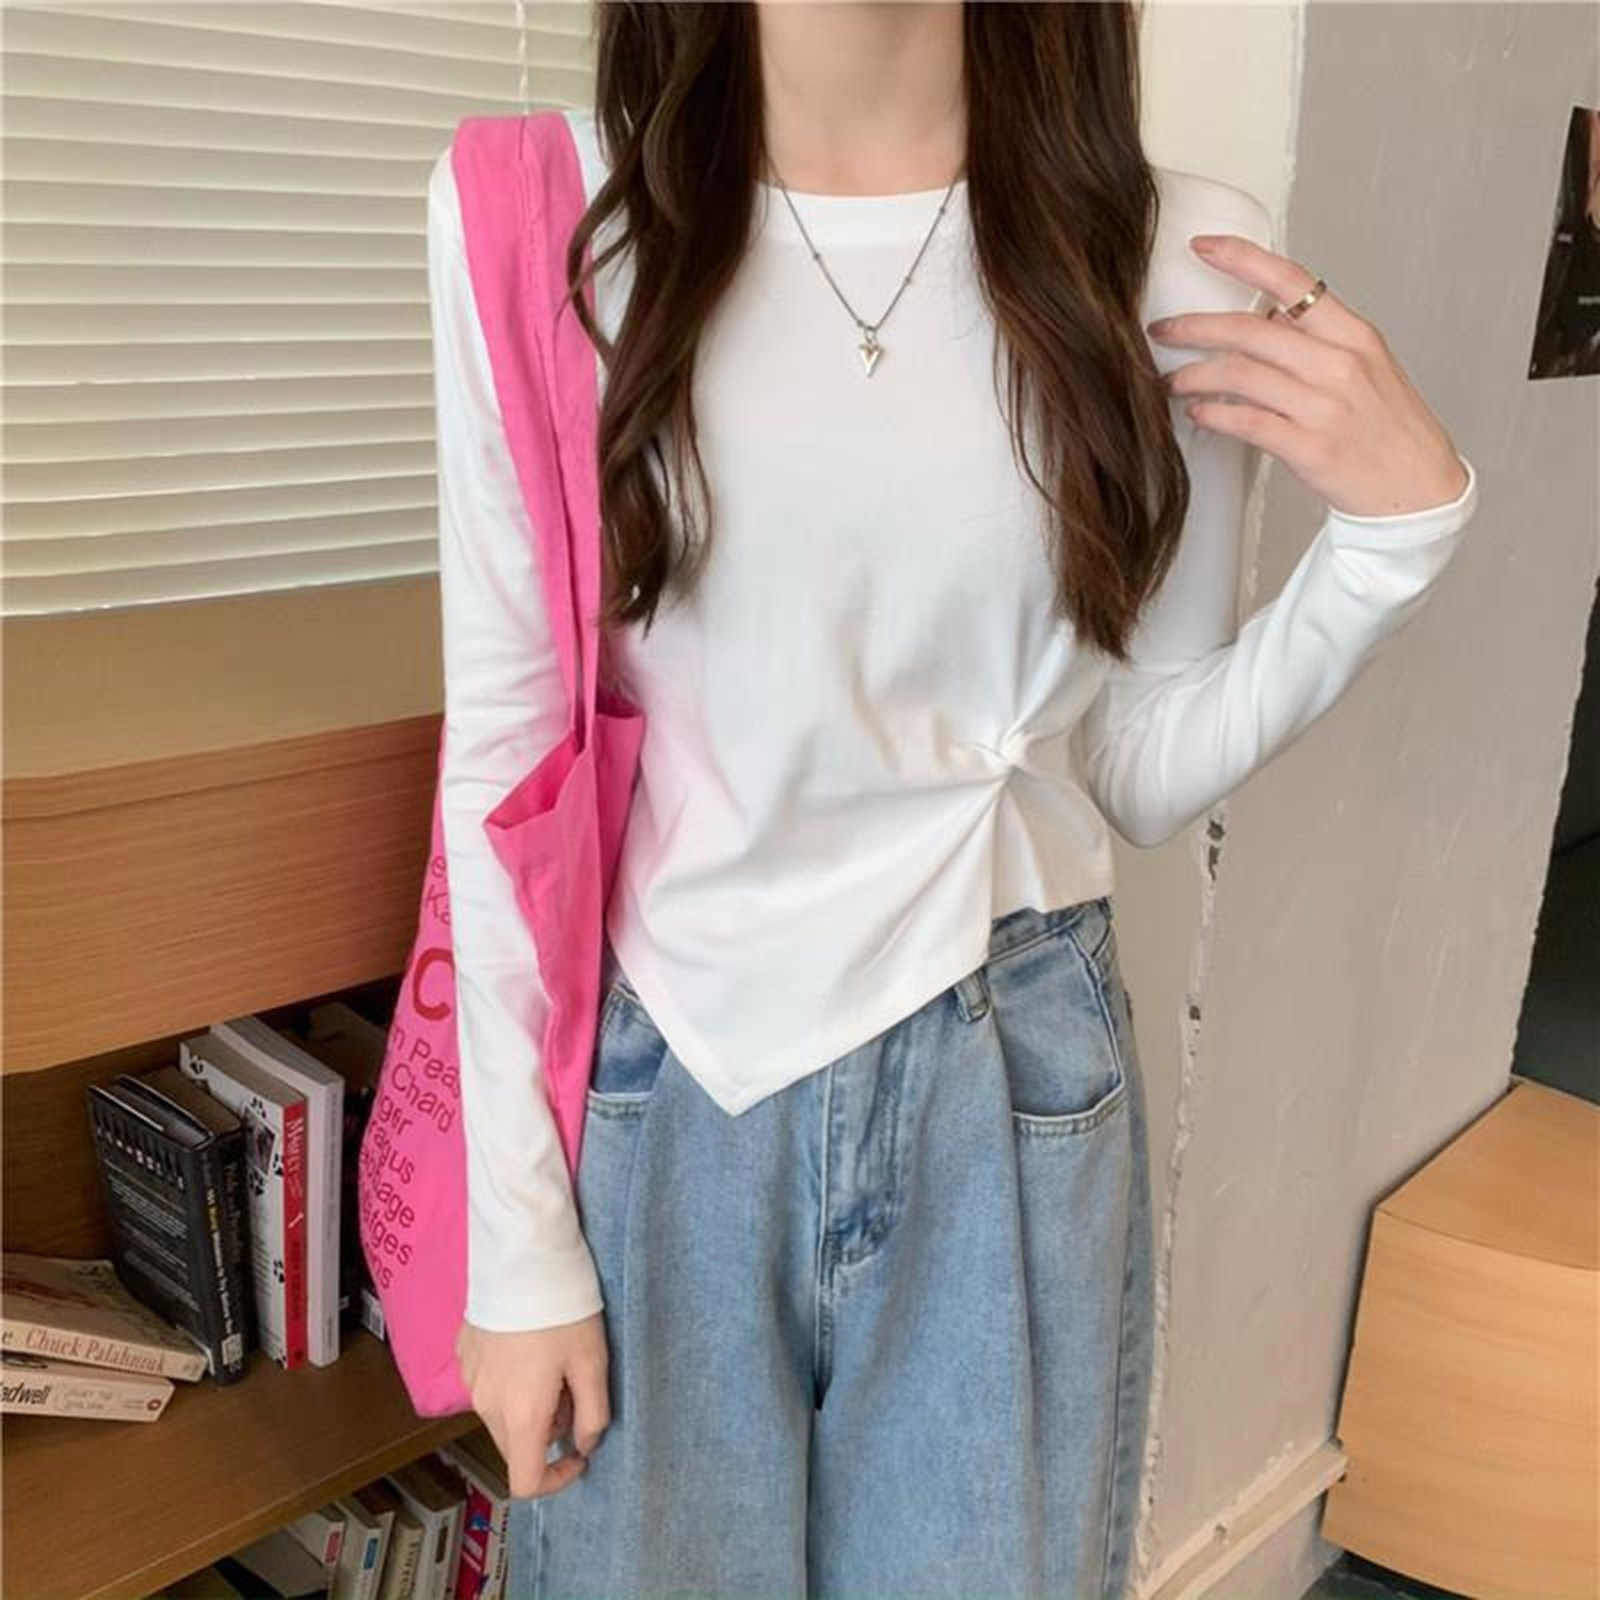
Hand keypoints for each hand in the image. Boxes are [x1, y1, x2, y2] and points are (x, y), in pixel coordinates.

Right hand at [455, 1313, 610, 1499]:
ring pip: (500, 1416)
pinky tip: (527, 1345)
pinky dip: (509, 1382)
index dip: (555, 1480)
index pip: (524, 1482)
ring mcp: (470, 1379)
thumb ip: (593, 1415)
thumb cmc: (563, 1312)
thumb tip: (586, 1445)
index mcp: (520, 1416)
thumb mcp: (592, 1362)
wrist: (522, 1258)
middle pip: (514, 1447)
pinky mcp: (463, 1354)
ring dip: (527, 1407)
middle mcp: (487, 1406)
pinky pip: (487, 1385)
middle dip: (546, 1433)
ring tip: (550, 1361)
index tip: (578, 1454)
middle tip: (571, 1391)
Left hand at [1147, 233, 1469, 518]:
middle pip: (1251, 328)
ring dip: (1194, 376)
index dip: (1241, 258)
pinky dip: (1213, 414)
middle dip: (1194, 326)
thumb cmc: (1389, 429)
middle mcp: (1339, 363)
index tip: (1202, 246)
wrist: (1419, 489)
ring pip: (1240, 375)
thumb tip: (1266, 315)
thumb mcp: (1366, 367)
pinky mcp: (1310, 447)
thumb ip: (1317, 339)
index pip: (1292, 279)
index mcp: (1353, 334)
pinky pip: (1246, 422)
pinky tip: (1196, 413)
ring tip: (1171, 382)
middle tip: (1163, 329)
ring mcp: (1324, 406)